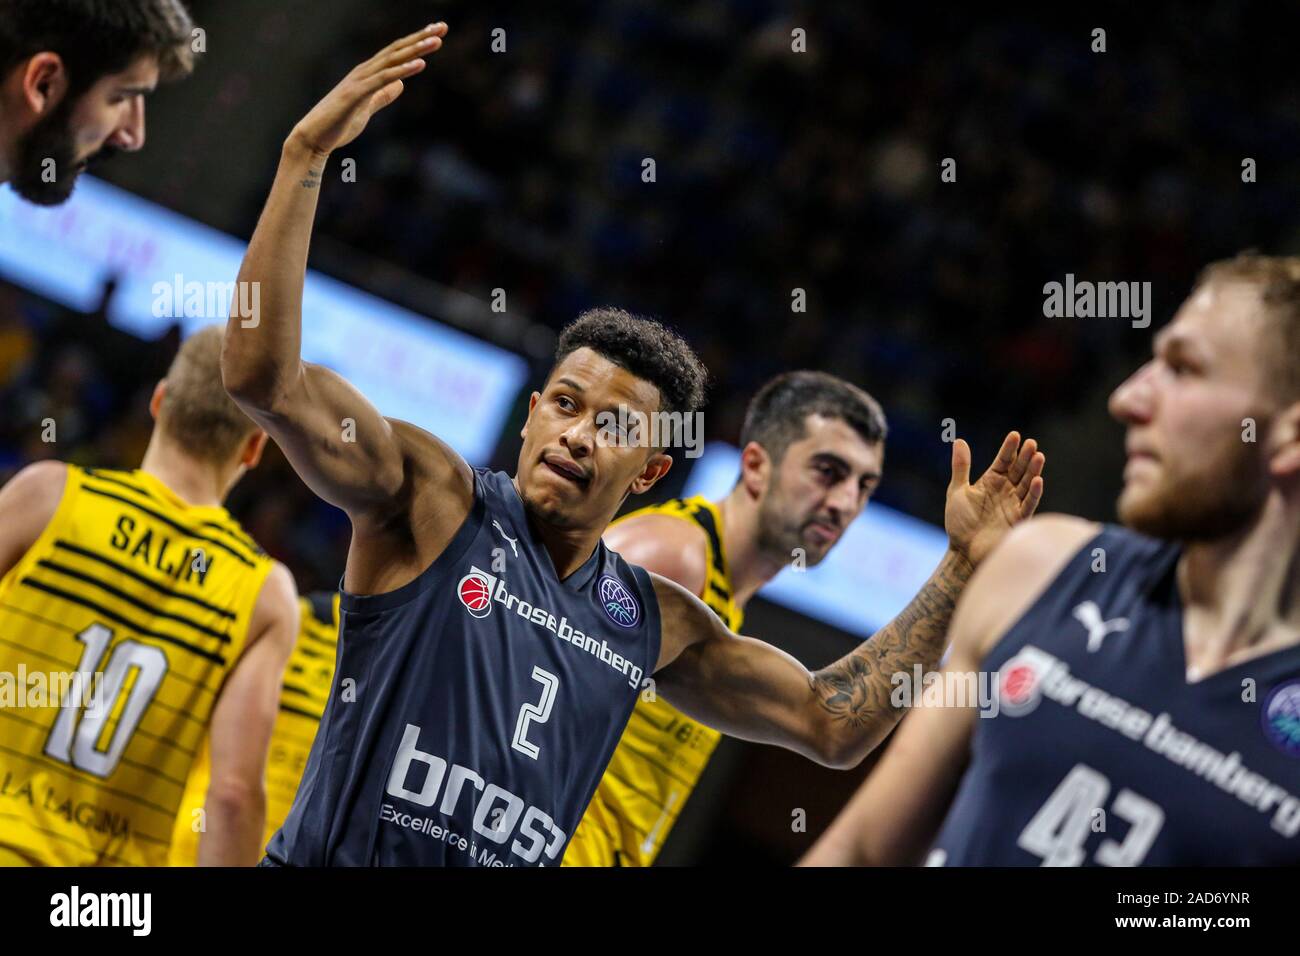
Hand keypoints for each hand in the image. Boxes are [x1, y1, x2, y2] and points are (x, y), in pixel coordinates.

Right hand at [287, 23, 447, 157]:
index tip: (437, 32)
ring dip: (416, 49)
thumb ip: (383, 95)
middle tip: (443, 26)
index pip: (396, 53)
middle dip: (421, 37)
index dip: (416, 42)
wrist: (313, 138)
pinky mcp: (357, 94)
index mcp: (368, 74)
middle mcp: (364, 71)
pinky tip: (420, 64)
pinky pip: (383, 79)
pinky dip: (402, 70)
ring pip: (392, 60)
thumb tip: (400, 85)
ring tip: (437, 40)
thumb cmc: (338, 124)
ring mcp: (360, 81)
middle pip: (397, 50)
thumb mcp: (368, 109)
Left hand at [943, 431, 1044, 566]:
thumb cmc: (959, 522)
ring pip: (1027, 484)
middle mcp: (1005, 491)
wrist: (963, 551)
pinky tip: (1039, 480)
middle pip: (1018, 470)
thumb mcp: (957, 491)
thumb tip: (958, 440)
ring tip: (1038, 456)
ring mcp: (1013, 504)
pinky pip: (1028, 504)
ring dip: (1033, 471)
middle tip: (1031, 443)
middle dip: (1025, 457)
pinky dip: (1034, 493)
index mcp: (991, 482)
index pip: (1003, 461)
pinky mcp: (1018, 520)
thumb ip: (961, 467)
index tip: (1015, 435)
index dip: (1009, 449)